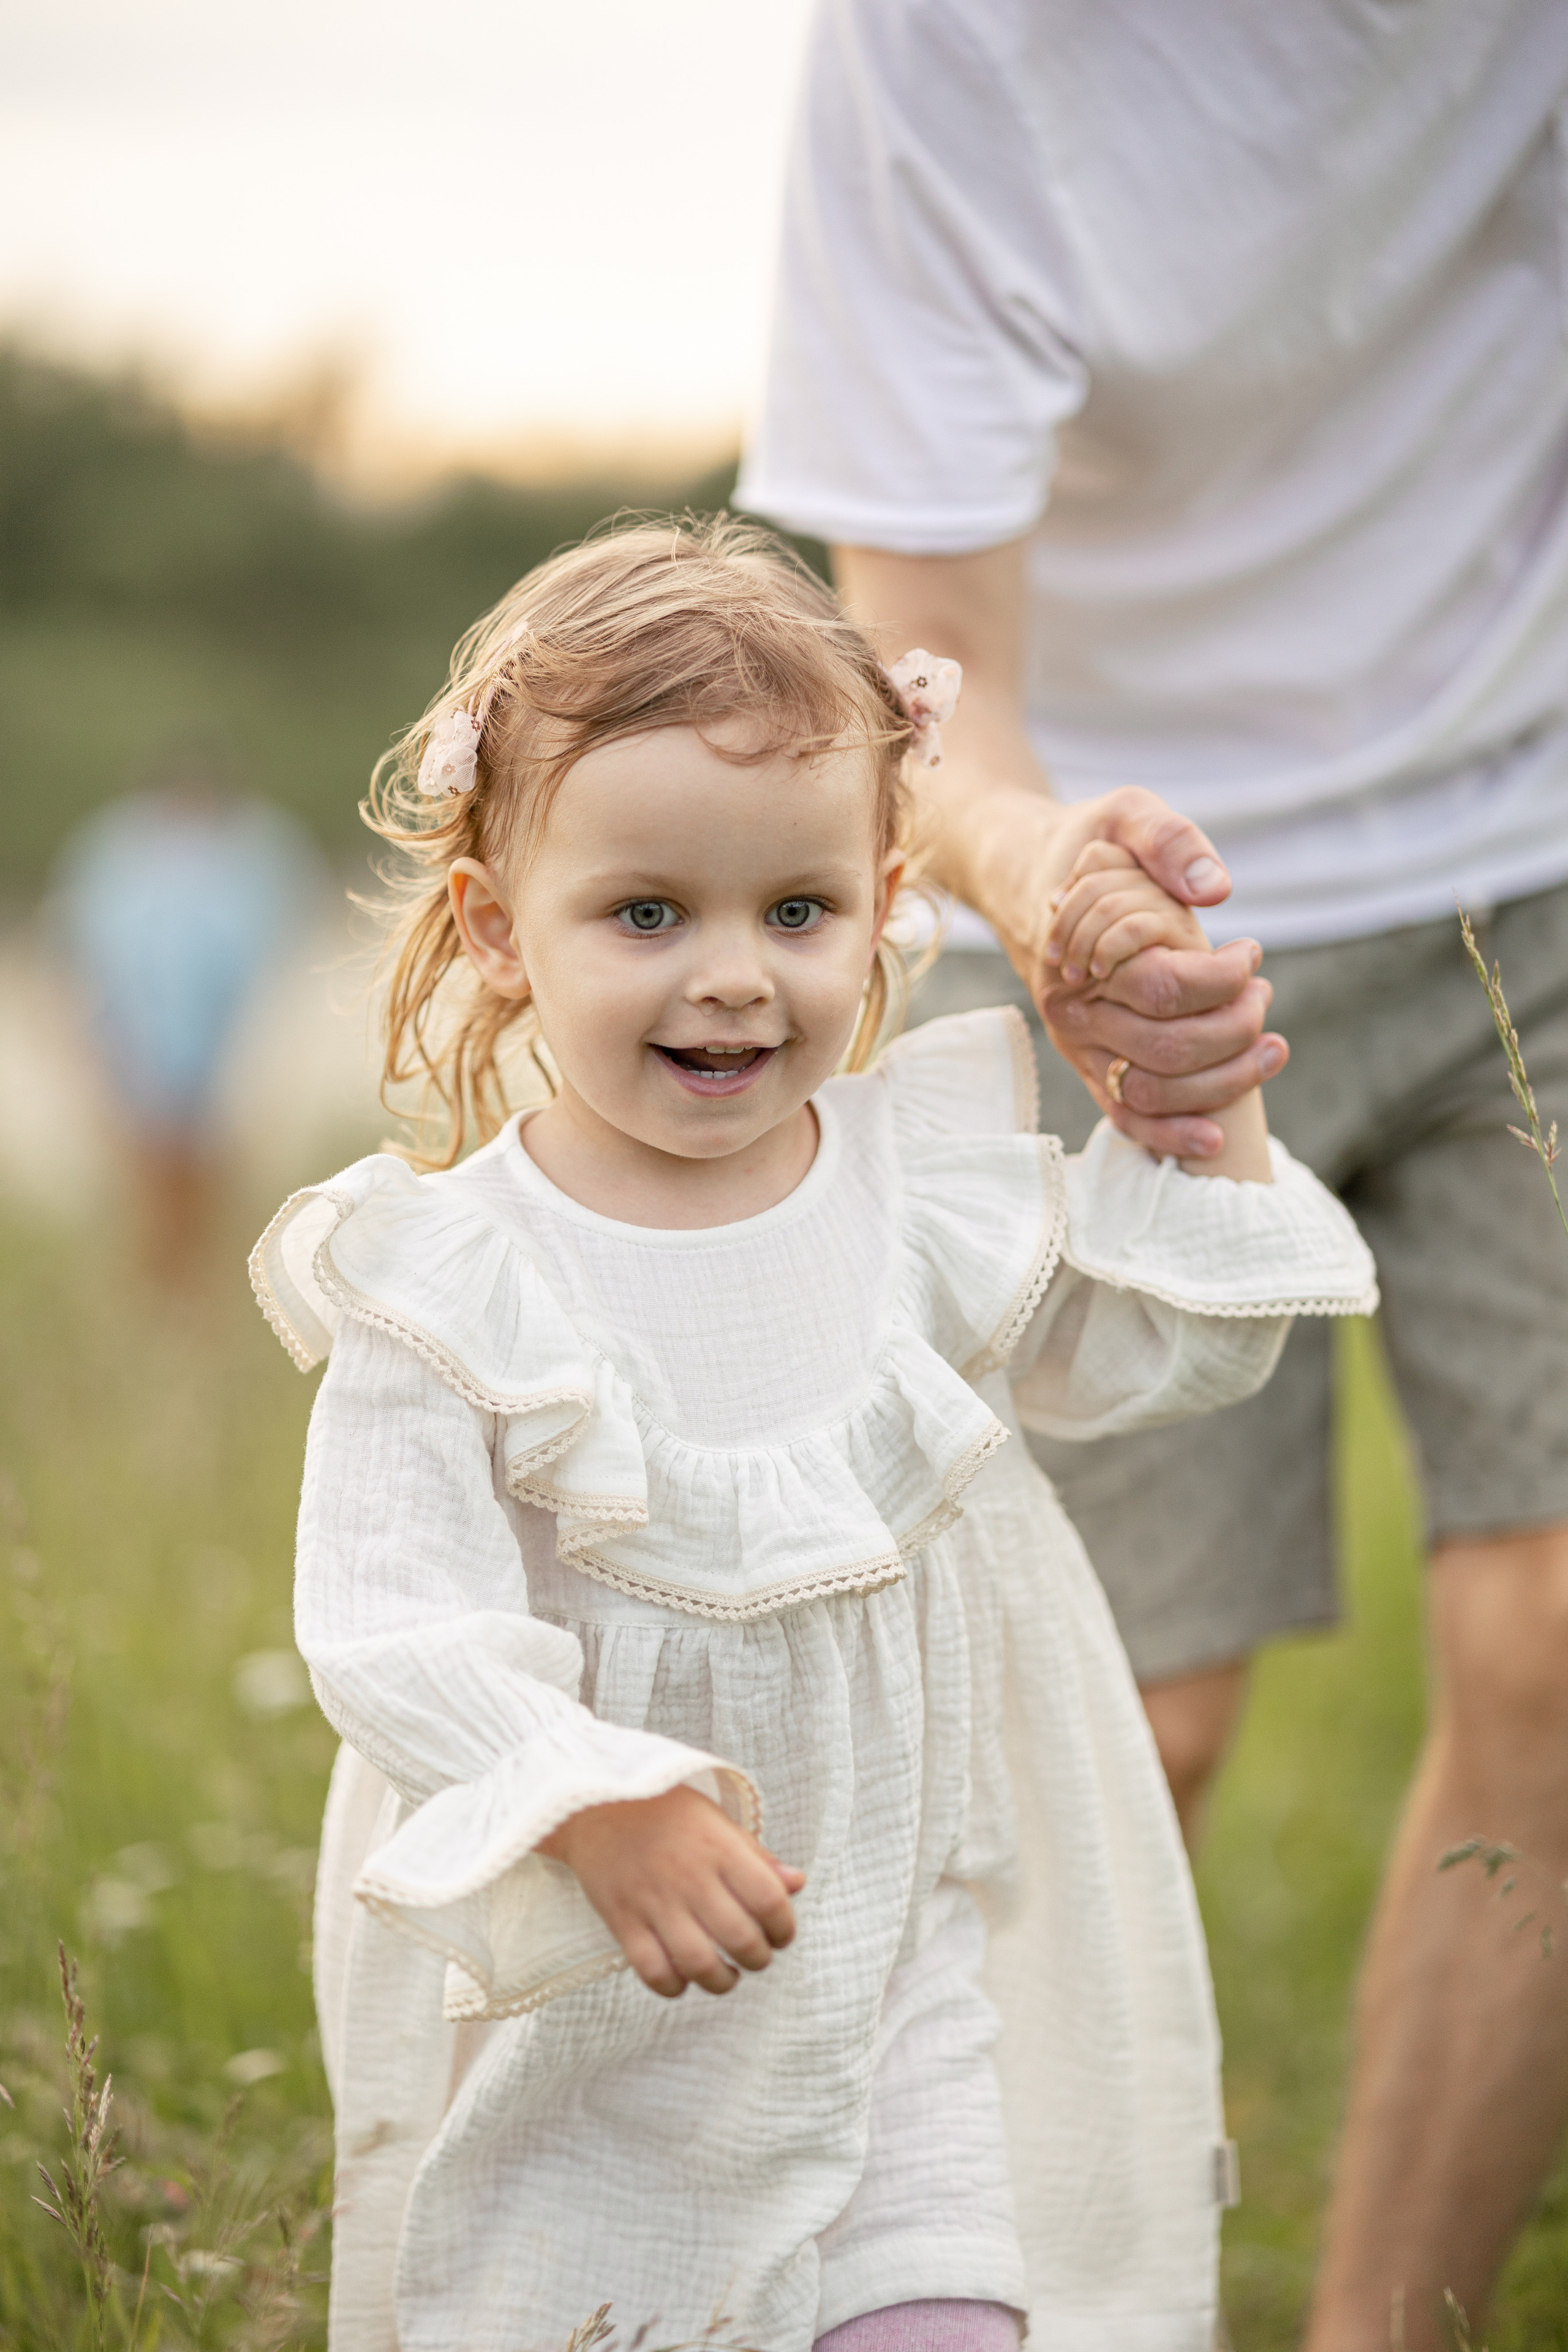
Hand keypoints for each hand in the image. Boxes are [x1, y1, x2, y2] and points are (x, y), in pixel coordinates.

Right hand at [537, 1785, 804, 1998]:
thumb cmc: (664, 1810)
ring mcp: (653, 1901)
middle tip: (757, 1956)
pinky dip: (673, 1986)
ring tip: (726, 1975)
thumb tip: (797, 1884)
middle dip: (758, 1959)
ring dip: (721, 1981)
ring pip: (698, 1964)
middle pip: (740, 1938)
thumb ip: (756, 1856)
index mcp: (718, 1847)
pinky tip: (683, 1977)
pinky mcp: (622, 1920)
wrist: (593, 1802)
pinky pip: (652, 1971)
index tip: (782, 1934)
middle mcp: (689, 1876)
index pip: (769, 1900)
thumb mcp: (716, 1820)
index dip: (784, 1927)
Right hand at [826, 540, 1283, 1155]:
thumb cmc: (1088, 847)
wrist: (1028, 880)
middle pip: (1167, 1048)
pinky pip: (1125, 1119)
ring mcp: (1079, 1048)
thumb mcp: (1125, 814)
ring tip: (1270, 1046)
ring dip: (1224, 1082)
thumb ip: (1169, 839)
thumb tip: (1215, 891)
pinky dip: (1170, 1136)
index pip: (1165, 986)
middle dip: (1236, 1029)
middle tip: (1264, 994)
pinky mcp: (1091, 1069)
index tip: (1251, 951)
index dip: (1224, 978)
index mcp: (1078, 953)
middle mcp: (1072, 1012)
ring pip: (1152, 1093)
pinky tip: (1217, 1140)